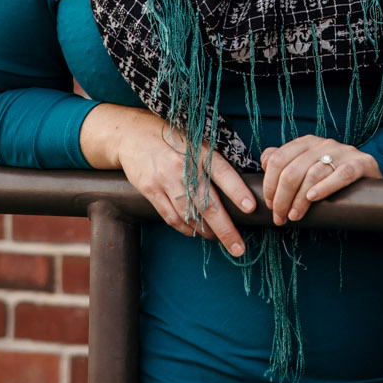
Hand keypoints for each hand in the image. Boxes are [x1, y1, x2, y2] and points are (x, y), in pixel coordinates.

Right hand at [79, 104, 253, 255]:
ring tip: (218, 238)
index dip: (237, 191)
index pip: (222, 173)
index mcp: (200, 151)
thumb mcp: (196, 141)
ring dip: (206, 231)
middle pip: (207, 203)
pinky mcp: (150, 189)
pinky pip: (171, 216)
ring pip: (189, 214)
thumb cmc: (171, 138)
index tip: (250, 208)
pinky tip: (195, 232)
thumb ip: (213, 162)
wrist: (132, 134)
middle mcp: (183, 166)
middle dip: (225, 229)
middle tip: (238, 248)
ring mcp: (165, 179)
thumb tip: (238, 189)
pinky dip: (185, 228)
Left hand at [259, 135, 380, 224]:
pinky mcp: (362, 163)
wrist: (370, 184)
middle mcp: (323, 143)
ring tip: (294, 216)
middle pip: (292, 170)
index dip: (269, 184)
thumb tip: (265, 162)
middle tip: (280, 217)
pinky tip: (314, 198)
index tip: (269, 205)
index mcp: (306, 142)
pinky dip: (326, 187)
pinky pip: (342, 174)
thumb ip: (284, 161)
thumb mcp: (306, 167)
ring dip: (300, 199)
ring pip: (313, 174)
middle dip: (281, 197)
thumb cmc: (332, 178)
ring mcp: (344, 151)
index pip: (277, 159)